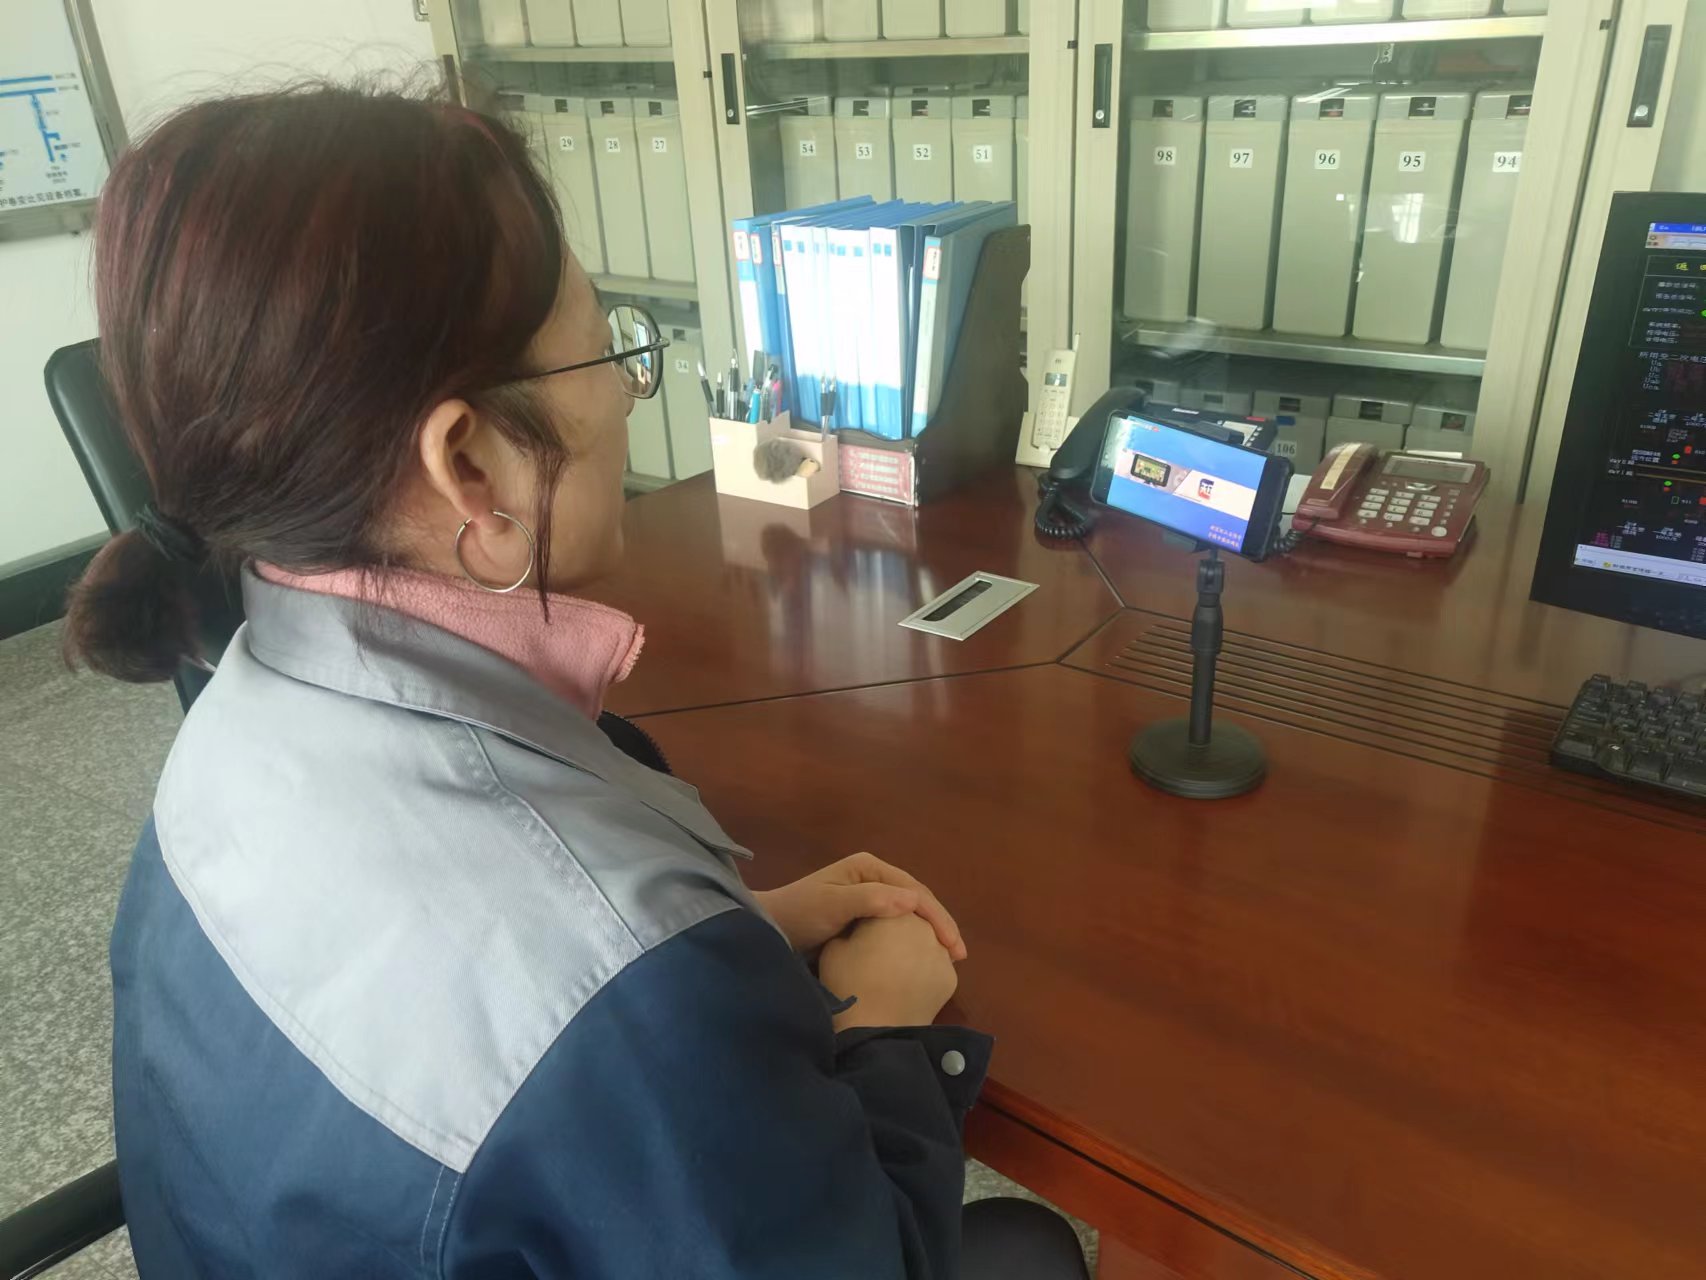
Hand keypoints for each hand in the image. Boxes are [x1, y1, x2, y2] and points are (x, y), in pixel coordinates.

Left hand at [754, 852, 966, 959]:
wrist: (766, 930)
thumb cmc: (798, 915)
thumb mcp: (831, 906)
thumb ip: (869, 900)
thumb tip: (912, 900)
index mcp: (869, 867)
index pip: (913, 890)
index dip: (936, 916)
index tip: (952, 945)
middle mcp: (873, 877)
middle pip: (916, 899)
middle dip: (939, 924)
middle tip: (959, 955)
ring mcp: (868, 896)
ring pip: (909, 913)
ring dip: (930, 932)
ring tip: (948, 958)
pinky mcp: (863, 917)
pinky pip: (895, 925)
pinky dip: (913, 938)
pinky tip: (923, 956)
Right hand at [819, 914, 958, 1030]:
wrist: (873, 1031)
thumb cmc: (849, 983)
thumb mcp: (835, 945)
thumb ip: (852, 925)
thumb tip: (863, 927)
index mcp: (896, 911)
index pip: (888, 901)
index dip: (874, 914)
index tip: (863, 930)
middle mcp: (925, 926)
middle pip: (912, 920)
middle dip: (899, 930)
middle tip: (880, 948)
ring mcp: (942, 953)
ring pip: (928, 942)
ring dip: (915, 949)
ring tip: (895, 967)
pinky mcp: (950, 978)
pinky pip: (936, 967)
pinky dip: (925, 971)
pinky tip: (909, 984)